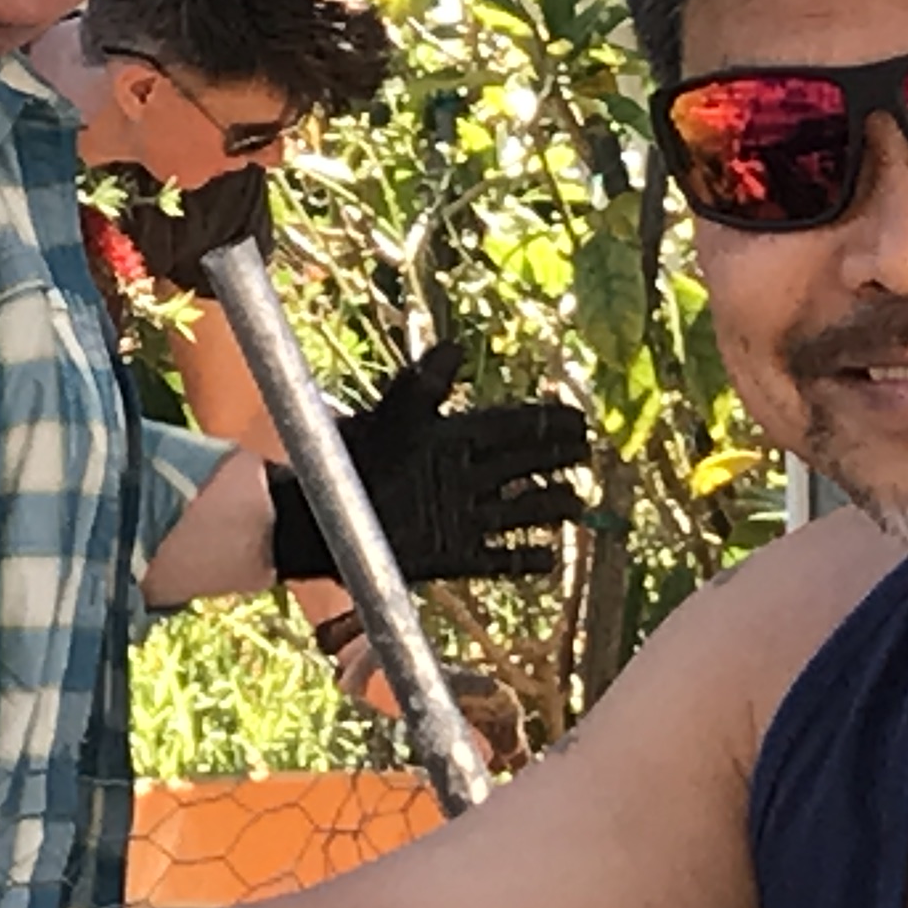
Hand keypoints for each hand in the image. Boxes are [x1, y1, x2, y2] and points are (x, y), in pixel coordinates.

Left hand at [271, 338, 592, 583]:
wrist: (317, 515)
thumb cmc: (352, 459)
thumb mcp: (391, 418)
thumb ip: (423, 386)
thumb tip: (454, 347)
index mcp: (452, 439)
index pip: (510, 428)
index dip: (545, 423)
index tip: (580, 420)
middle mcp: (463, 476)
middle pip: (522, 466)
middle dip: (556, 460)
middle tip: (590, 456)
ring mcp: (460, 517)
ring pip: (517, 512)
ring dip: (547, 508)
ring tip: (576, 505)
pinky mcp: (451, 555)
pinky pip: (495, 559)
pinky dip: (522, 561)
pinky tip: (549, 560)